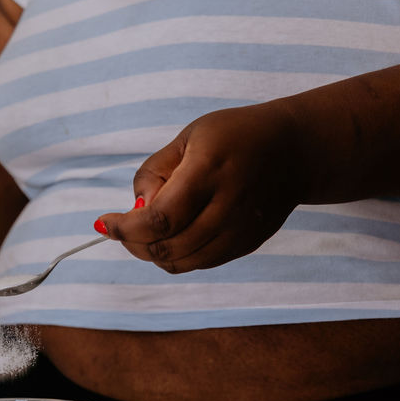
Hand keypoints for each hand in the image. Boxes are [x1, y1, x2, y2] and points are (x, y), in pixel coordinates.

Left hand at [95, 104, 303, 272]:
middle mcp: (228, 206)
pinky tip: (172, 235)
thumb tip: (134, 211)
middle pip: (167, 247)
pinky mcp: (247, 244)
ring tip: (145, 231)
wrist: (294, 150)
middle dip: (134, 243)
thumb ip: (155, 173)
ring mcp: (240, 230)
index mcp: (209, 172)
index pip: (158, 219)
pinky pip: (200, 263)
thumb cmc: (232, 137)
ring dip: (153, 253)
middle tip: (122, 228)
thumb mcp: (189, 137)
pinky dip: (177, 256)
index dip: (125, 228)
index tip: (105, 222)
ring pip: (182, 262)